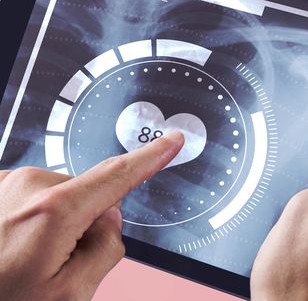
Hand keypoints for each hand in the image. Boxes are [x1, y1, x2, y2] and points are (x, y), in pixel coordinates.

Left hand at [0, 131, 183, 299]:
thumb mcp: (71, 294)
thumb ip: (107, 249)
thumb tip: (108, 218)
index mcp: (54, 211)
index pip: (118, 176)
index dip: (150, 158)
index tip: (171, 141)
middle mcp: (28, 187)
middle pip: (87, 195)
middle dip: (85, 224)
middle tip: (57, 265)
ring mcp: (5, 185)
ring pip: (58, 197)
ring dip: (55, 224)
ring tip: (24, 261)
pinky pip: (32, 199)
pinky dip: (32, 220)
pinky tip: (11, 248)